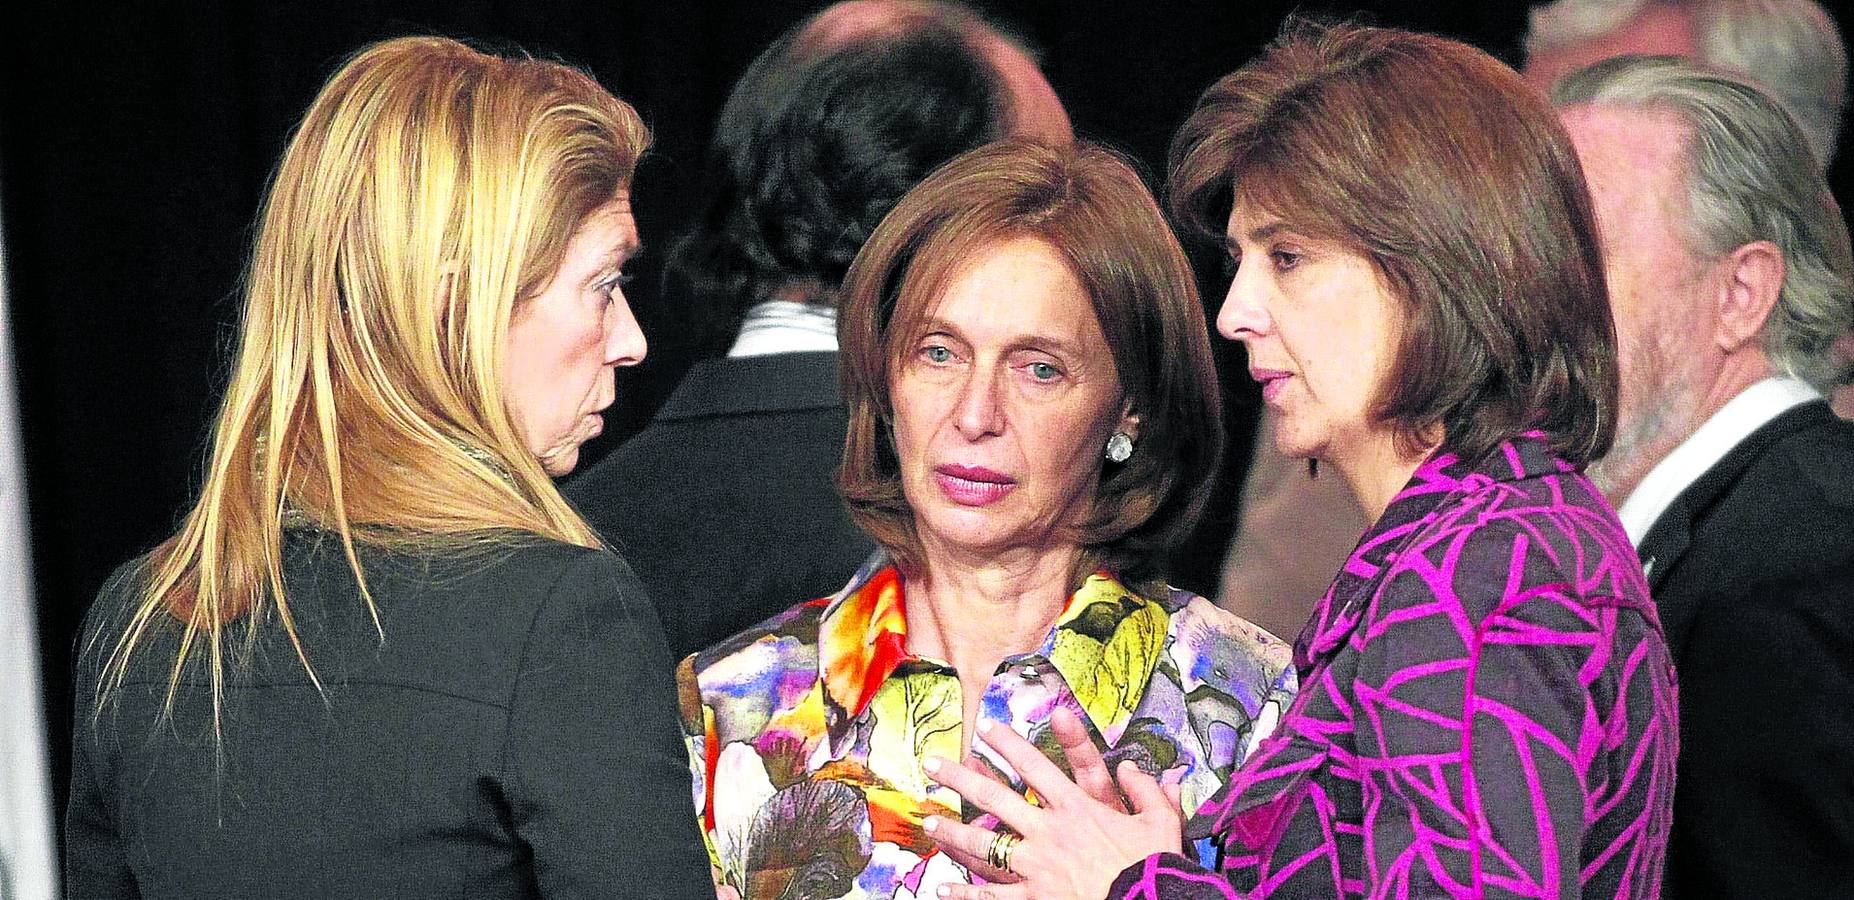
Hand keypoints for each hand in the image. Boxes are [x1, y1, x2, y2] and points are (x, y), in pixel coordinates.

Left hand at [922, 707, 1183, 898]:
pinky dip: (966, 893)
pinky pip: (991, 894)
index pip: (1034, 765)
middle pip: (994, 797)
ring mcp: (1036, 866)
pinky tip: (942, 888)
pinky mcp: (1034, 898)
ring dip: (952, 831)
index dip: (1008, 743)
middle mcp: (1048, 831)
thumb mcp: (1160, 822)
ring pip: (983, 844)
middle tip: (932, 764)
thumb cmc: (1153, 866)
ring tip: (928, 822)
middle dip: (959, 778)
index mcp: (1076, 807)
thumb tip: (1135, 767)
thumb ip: (1146, 790)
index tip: (984, 727)